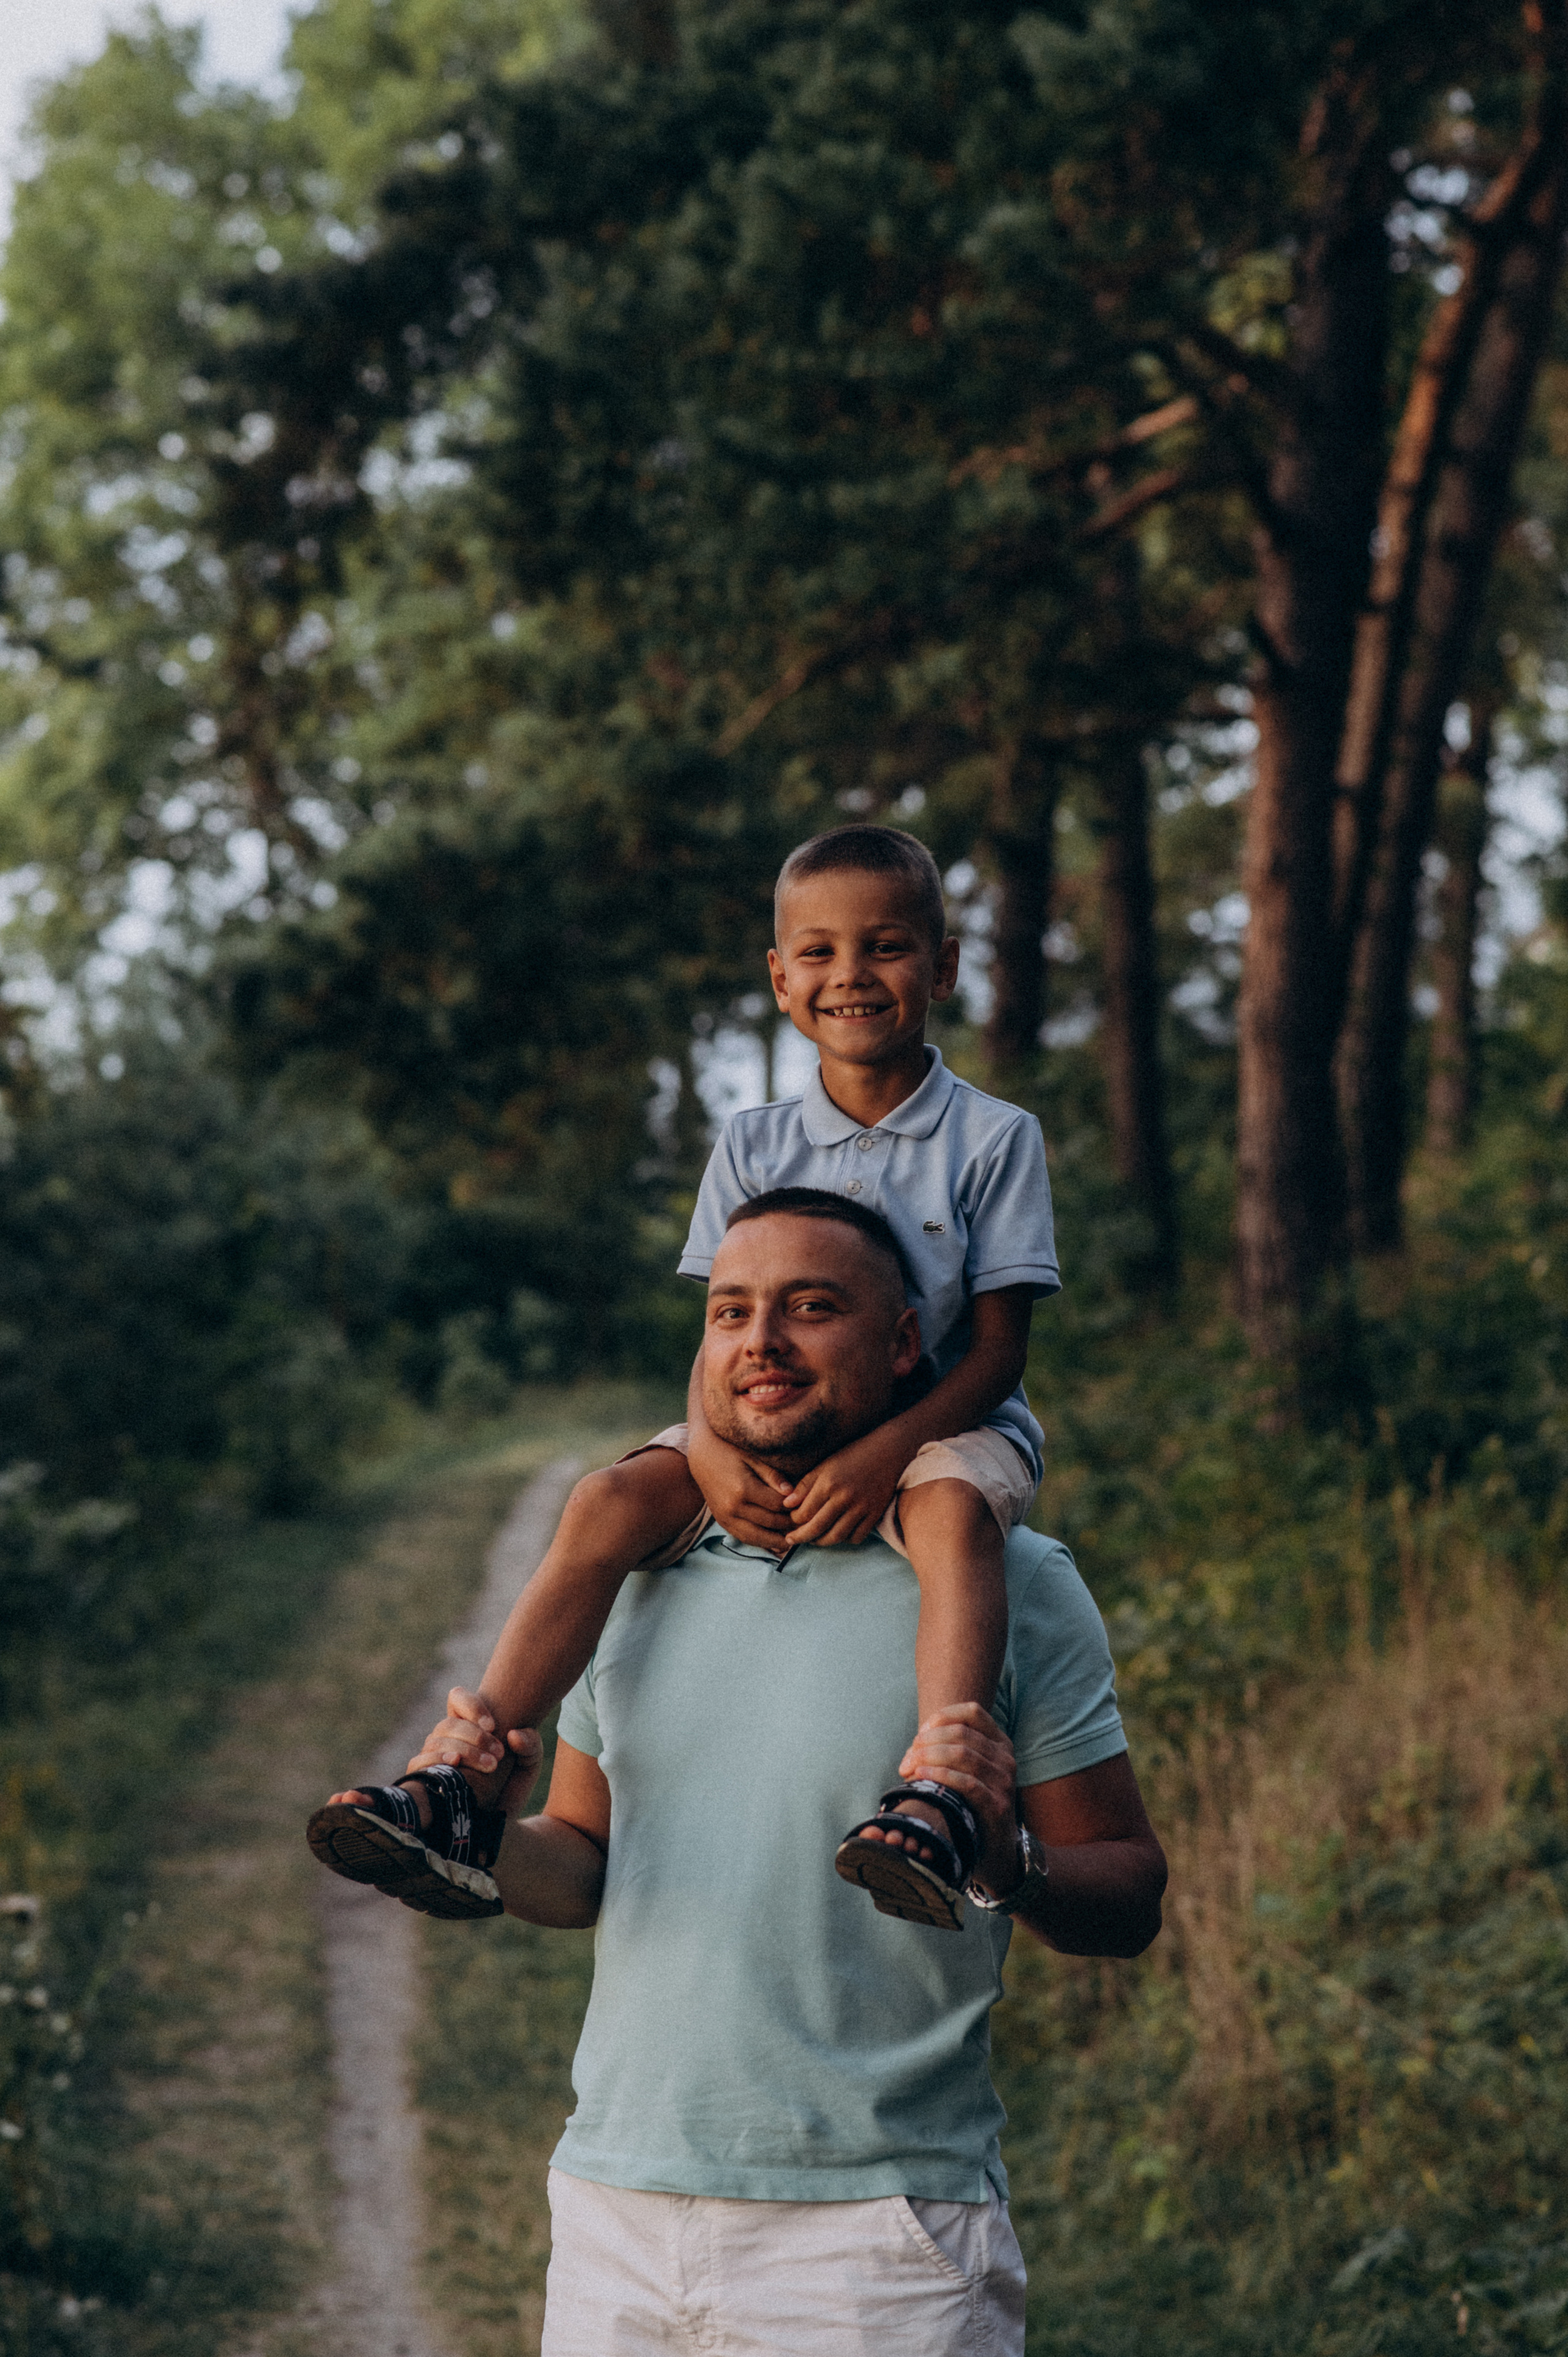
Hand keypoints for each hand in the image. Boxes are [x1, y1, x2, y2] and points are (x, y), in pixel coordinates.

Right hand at [405, 1685, 543, 1814]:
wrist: (502, 1822)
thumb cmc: (511, 1785)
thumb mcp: (530, 1762)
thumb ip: (531, 1743)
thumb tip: (513, 1734)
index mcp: (468, 1724)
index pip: (457, 1698)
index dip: (472, 1706)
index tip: (494, 1725)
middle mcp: (447, 1738)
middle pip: (449, 1722)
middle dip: (476, 1735)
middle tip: (499, 1754)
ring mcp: (432, 1757)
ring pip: (436, 1740)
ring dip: (465, 1750)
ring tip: (490, 1767)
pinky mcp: (423, 1779)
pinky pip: (418, 1762)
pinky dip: (435, 1759)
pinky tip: (454, 1764)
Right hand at [686, 1422, 796, 1552]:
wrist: (701, 1455)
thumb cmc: (730, 1450)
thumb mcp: (753, 1457)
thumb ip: (773, 1475)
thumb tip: (792, 1493)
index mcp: (743, 1489)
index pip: (777, 1505)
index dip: (793, 1508)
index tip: (806, 1507)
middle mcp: (732, 1507)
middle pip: (769, 1523)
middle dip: (788, 1525)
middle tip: (805, 1525)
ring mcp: (725, 1516)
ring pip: (756, 1537)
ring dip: (775, 1541)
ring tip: (792, 1542)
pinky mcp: (721, 1521)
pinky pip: (743, 1537)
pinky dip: (760, 1542)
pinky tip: (773, 1543)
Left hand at [781, 1425, 907, 1546]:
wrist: (888, 1451)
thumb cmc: (852, 1455)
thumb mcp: (825, 1465)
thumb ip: (805, 1485)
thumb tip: (787, 1504)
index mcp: (828, 1483)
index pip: (804, 1513)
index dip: (794, 1520)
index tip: (791, 1520)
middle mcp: (844, 1498)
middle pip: (817, 1528)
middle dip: (801, 1537)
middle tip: (791, 1540)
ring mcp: (861, 1508)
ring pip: (836, 1536)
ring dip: (821, 1542)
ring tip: (813, 1540)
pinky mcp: (875, 1514)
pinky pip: (856, 1537)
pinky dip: (845, 1539)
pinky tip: (838, 1534)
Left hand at [899, 1703, 1021, 1894]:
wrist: (996, 1848)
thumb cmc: (972, 1804)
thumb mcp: (966, 1771)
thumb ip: (948, 1751)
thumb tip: (914, 1746)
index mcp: (999, 1743)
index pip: (972, 1712)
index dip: (943, 1717)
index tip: (920, 1734)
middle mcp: (1005, 1758)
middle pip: (961, 1733)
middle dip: (927, 1742)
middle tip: (907, 1759)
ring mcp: (1004, 1781)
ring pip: (963, 1754)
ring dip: (928, 1757)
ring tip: (909, 1768)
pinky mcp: (997, 1805)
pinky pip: (967, 1783)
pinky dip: (940, 1776)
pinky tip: (921, 1778)